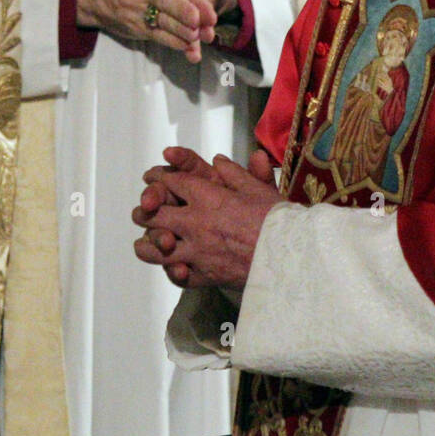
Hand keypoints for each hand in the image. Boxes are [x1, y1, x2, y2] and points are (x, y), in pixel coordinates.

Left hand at [132, 146, 278, 287]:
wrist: (289, 257)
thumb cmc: (276, 220)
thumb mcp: (257, 188)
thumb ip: (234, 173)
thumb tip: (217, 160)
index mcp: (207, 197)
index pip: (172, 183)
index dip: (158, 179)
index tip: (153, 179)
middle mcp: (195, 223)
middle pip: (154, 215)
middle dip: (145, 211)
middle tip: (144, 211)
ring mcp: (196, 251)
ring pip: (156, 248)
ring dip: (149, 243)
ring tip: (149, 242)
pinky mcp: (203, 275)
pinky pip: (176, 275)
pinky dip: (171, 270)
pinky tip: (172, 266)